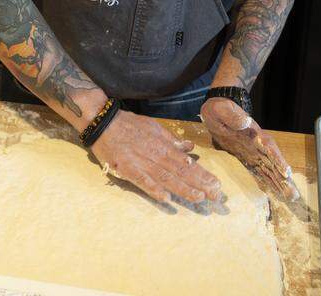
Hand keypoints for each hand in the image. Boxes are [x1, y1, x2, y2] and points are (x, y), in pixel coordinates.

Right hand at [90, 109, 223, 206]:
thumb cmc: (129, 125)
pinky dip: (154, 189)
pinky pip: (142, 180)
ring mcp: (142, 162)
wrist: (103, 122)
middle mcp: (156, 155)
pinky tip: (165, 199)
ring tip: (198, 198)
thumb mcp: (154, 128)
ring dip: (183, 189)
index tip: (217, 185)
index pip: (187, 163)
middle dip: (200, 184)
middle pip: (181, 172)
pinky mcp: (127, 169)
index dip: (202, 174)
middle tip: (215, 197)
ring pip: (166, 178)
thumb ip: (172, 140)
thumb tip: (190, 148)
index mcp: (163, 145)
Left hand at [200, 97, 297, 201]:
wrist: (216, 111)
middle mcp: (256, 144)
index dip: (277, 159)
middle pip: (273, 162)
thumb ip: (232, 115)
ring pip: (269, 169)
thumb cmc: (219, 109)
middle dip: (283, 178)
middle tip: (294, 194)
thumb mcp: (222, 109)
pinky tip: (275, 191)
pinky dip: (267, 181)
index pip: (268, 147)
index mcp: (253, 133)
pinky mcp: (246, 157)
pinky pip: (258, 171)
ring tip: (291, 197)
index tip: (286, 172)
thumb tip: (245, 122)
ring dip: (279, 182)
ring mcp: (253, 152)